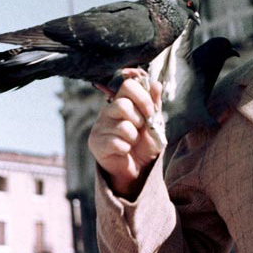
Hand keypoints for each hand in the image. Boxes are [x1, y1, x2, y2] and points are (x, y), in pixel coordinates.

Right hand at [88, 78, 163, 198]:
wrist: (137, 167)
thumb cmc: (145, 142)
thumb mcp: (155, 122)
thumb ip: (155, 103)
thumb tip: (156, 84)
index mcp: (122, 101)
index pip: (128, 85)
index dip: (143, 97)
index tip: (151, 112)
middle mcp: (108, 110)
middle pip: (122, 105)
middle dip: (139, 120)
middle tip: (140, 129)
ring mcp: (100, 126)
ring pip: (122, 127)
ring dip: (134, 137)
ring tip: (132, 141)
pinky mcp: (95, 142)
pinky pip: (116, 143)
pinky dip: (126, 149)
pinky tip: (124, 151)